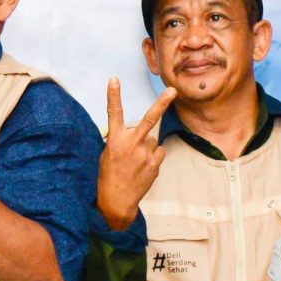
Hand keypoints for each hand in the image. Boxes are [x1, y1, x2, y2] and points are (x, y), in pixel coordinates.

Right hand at [95, 79, 174, 231]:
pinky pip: (158, 153)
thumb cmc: (109, 175)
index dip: (113, 95)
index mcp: (115, 140)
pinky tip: (143, 168)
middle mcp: (131, 144)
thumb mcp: (107, 154)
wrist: (117, 201)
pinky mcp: (155, 163)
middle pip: (149, 119)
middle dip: (162, 103)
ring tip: (136, 162)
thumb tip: (136, 133)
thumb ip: (122, 140)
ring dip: (147, 147)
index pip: (114, 113)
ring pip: (153, 140)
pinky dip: (153, 157)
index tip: (114, 79)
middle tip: (173, 90)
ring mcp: (145, 154)